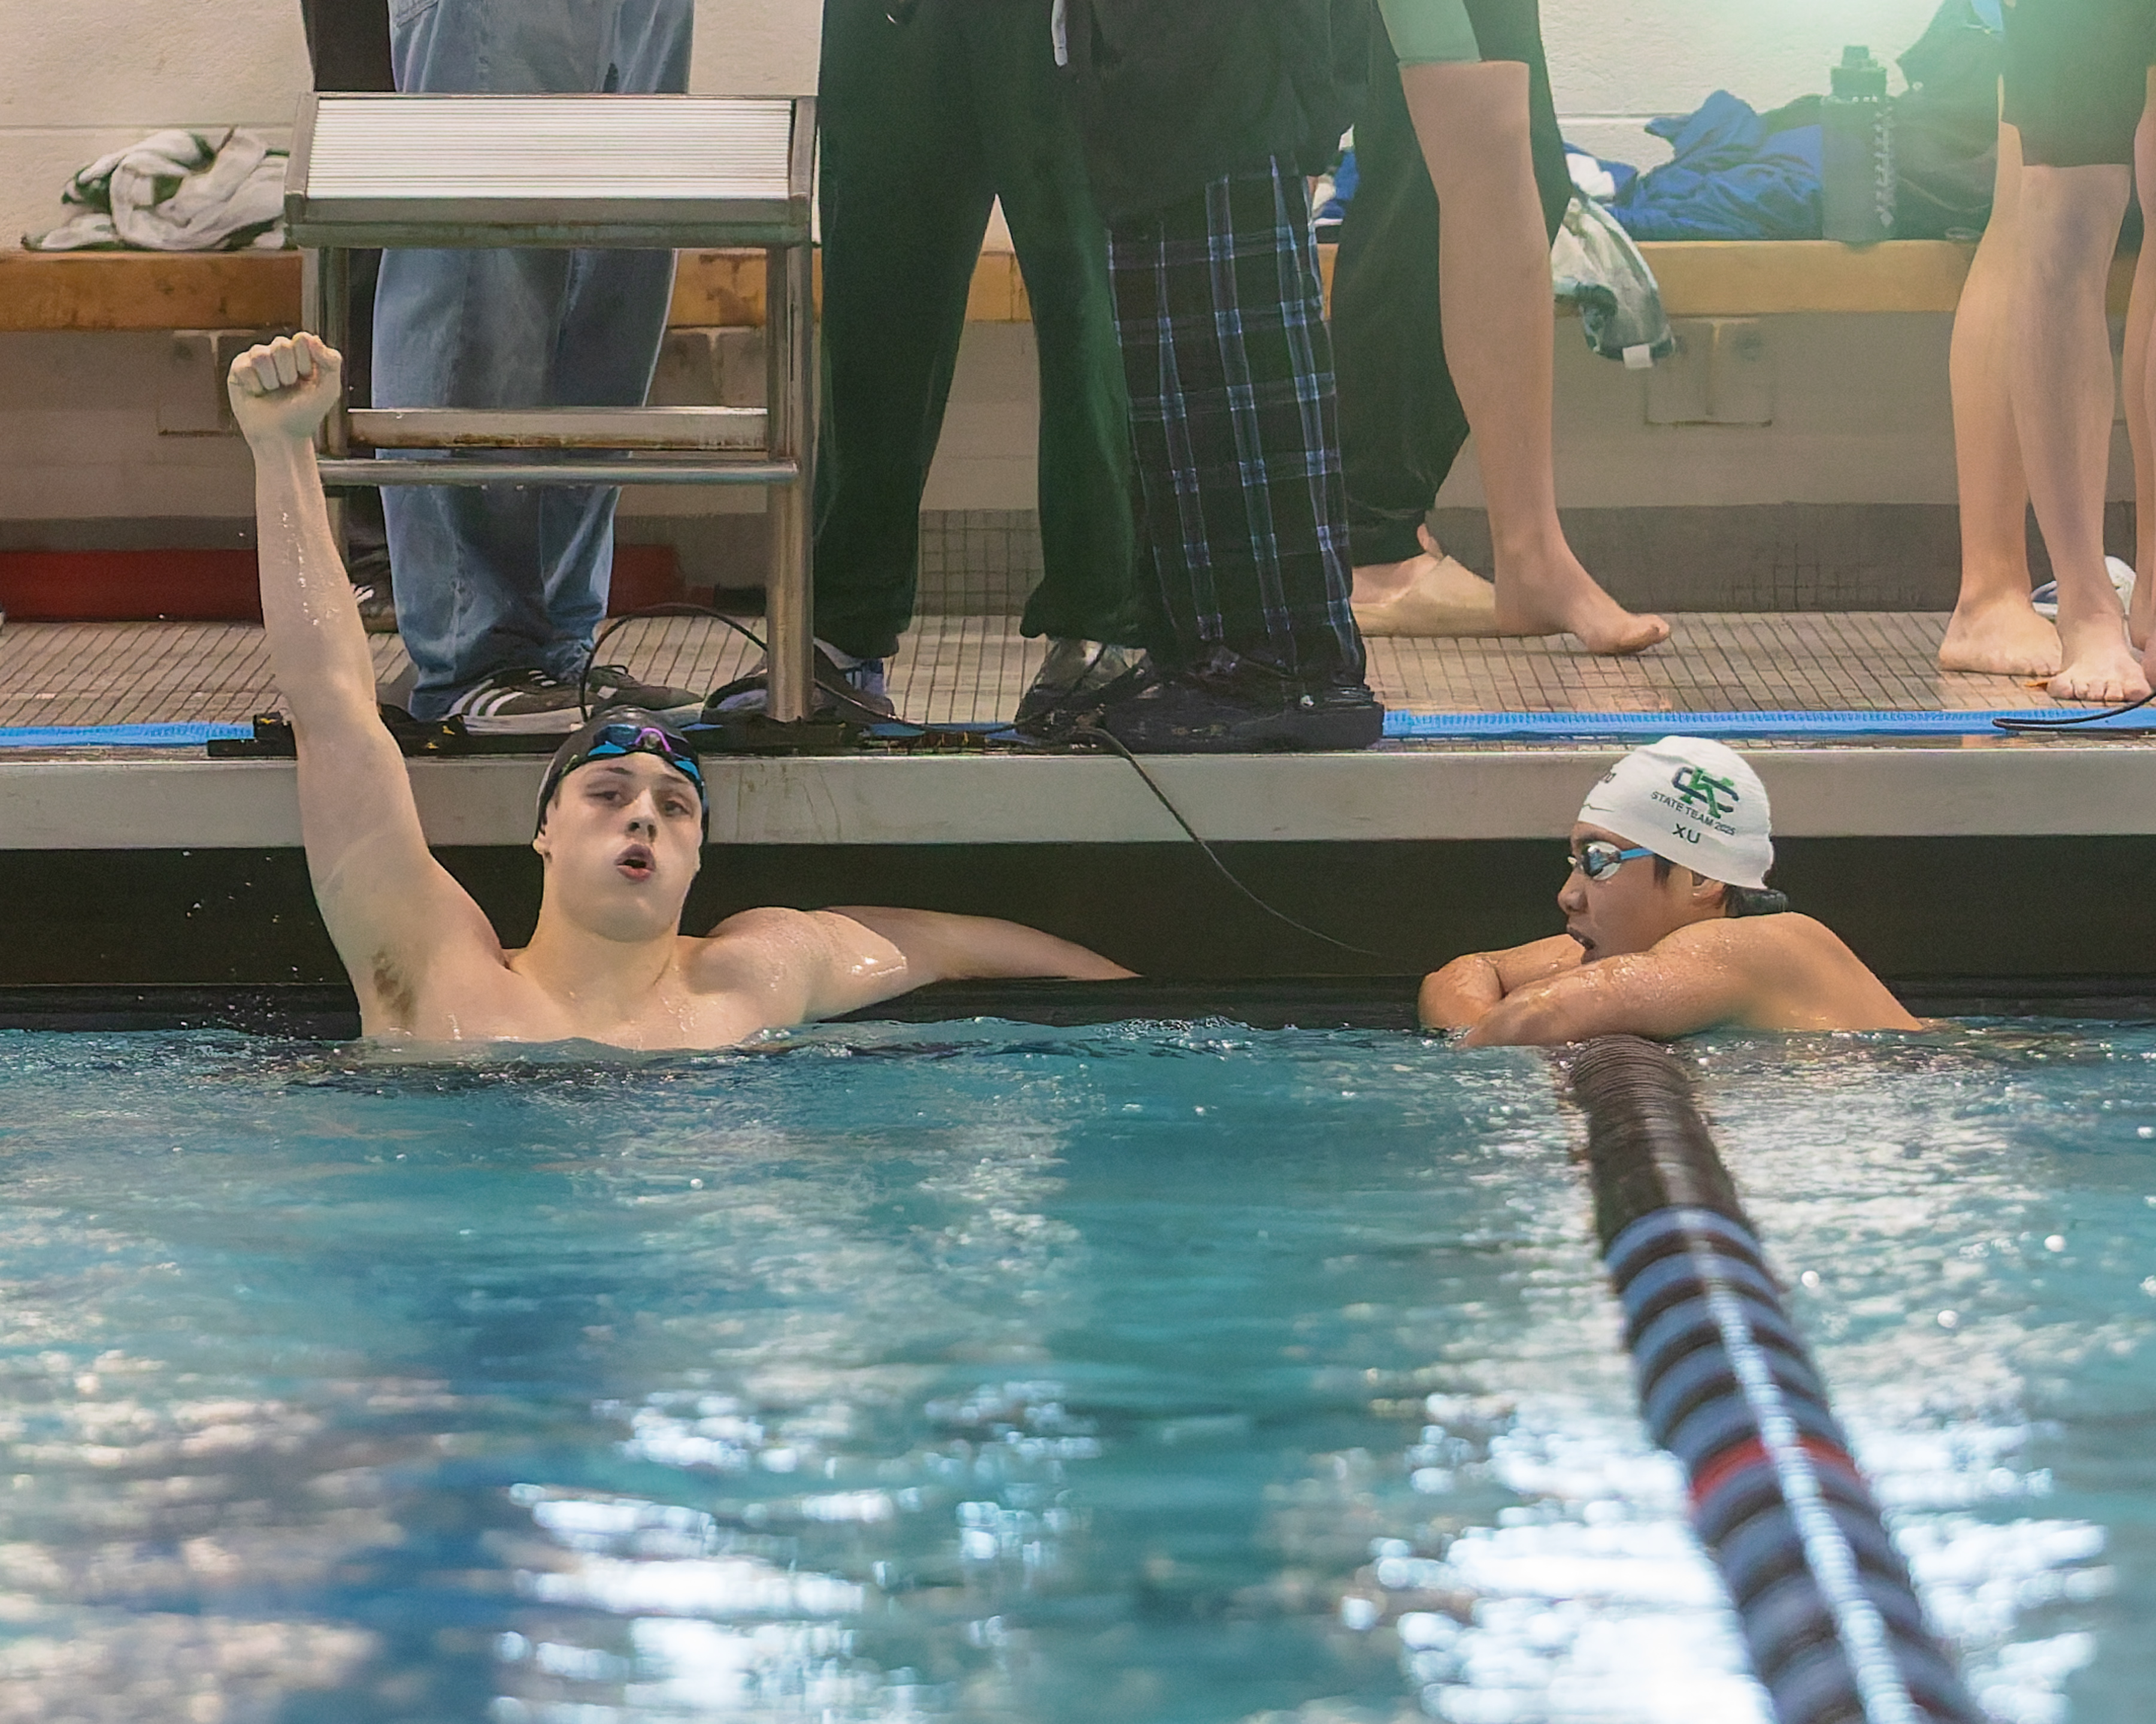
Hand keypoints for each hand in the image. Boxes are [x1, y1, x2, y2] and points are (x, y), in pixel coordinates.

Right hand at [226, 333, 342, 446]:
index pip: (302, 338)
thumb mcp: (329, 390)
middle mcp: (278, 352)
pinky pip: (244, 367)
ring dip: (271, 380)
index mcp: (301, 353)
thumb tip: (311, 337)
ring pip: (261, 354)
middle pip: (281, 345)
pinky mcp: (239, 369)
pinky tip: (258, 393)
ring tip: (273, 391)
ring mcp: (257, 359)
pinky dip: (254, 386)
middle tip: (288, 388)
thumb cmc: (305, 414)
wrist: (282, 436)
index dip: (305, 361)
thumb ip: (331, 361)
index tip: (306, 378)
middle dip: (288, 373)